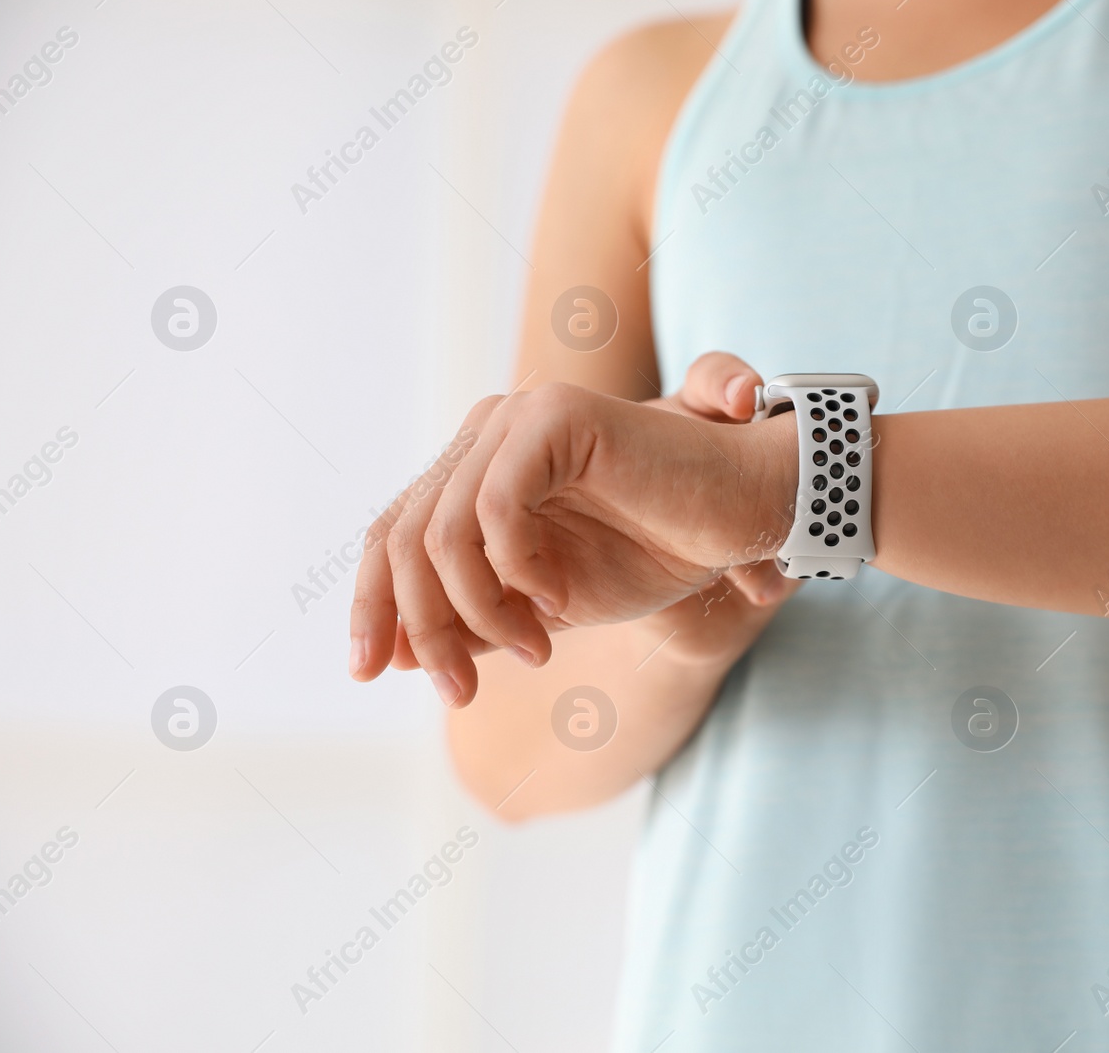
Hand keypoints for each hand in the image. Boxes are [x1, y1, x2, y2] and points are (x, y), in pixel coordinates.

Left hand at [349, 352, 798, 704]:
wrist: (741, 517)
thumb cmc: (654, 553)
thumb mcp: (544, 605)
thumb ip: (474, 618)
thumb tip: (395, 652)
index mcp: (474, 469)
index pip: (390, 533)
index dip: (370, 604)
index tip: (367, 673)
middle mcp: (484, 434)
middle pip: (403, 539)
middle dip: (425, 627)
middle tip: (460, 692)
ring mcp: (515, 419)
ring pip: (441, 532)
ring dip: (478, 611)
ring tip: (533, 651)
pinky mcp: (552, 416)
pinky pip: (497, 508)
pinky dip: (518, 571)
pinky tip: (559, 603)